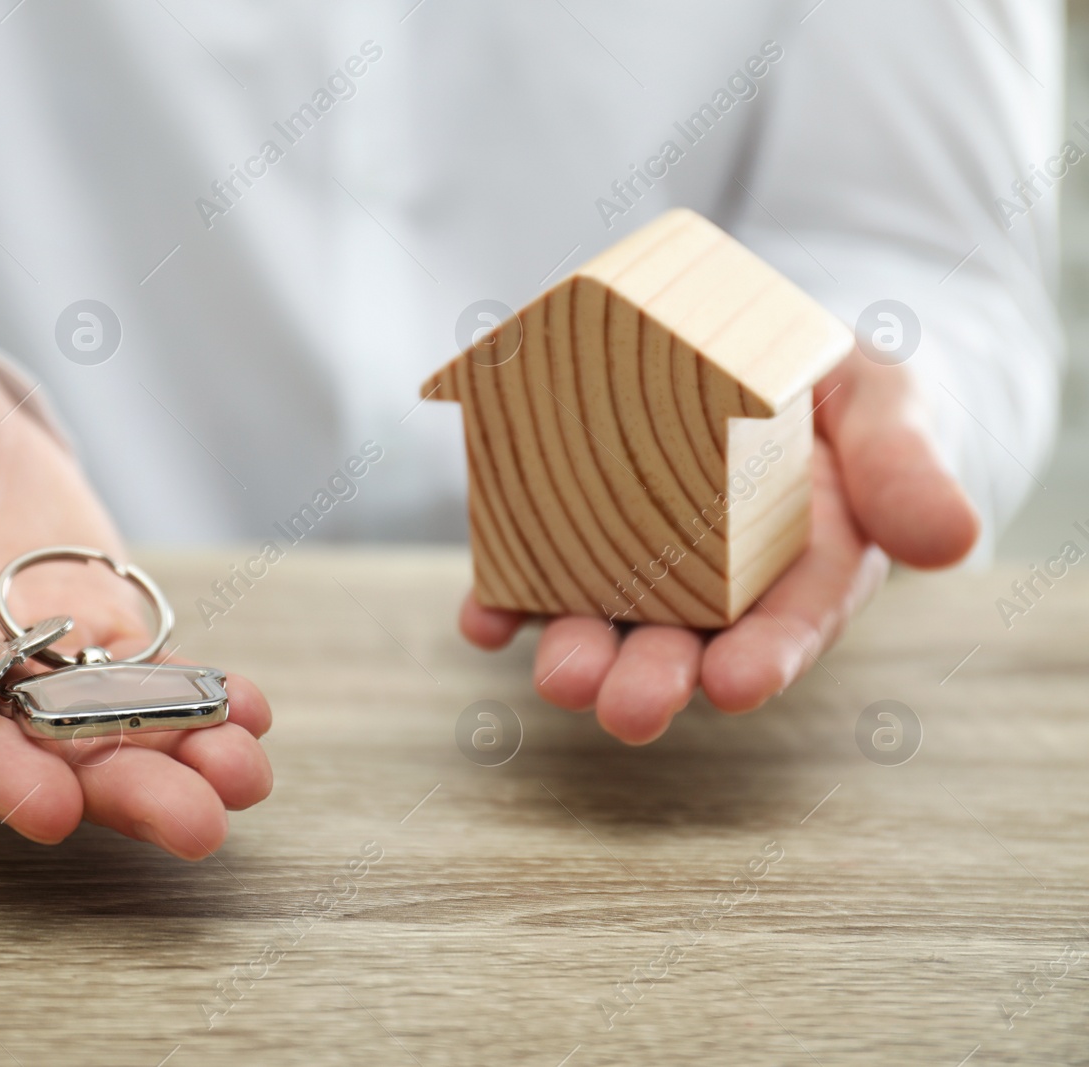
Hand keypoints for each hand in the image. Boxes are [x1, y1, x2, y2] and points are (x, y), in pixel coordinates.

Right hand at [0, 292, 271, 857]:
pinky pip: (133, 669)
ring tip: (242, 780)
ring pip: (85, 718)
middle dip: (102, 783)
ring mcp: (12, 634)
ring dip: (165, 756)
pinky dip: (190, 696)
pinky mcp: (75, 610)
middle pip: (13, 736)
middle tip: (192, 823)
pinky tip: (248, 717)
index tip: (45, 804)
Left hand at [458, 350, 980, 743]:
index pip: (789, 624)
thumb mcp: (890, 408)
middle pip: (686, 641)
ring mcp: (642, 559)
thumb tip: (954, 541)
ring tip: (556, 674)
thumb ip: (909, 469)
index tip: (737, 682)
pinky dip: (507, 598)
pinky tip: (484, 620)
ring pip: (607, 617)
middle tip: (626, 707)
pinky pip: (536, 570)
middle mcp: (718, 583)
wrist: (764, 352)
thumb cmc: (840, 392)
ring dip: (576, 650)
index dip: (766, 656)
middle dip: (655, 676)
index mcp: (807, 567)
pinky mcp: (576, 526)